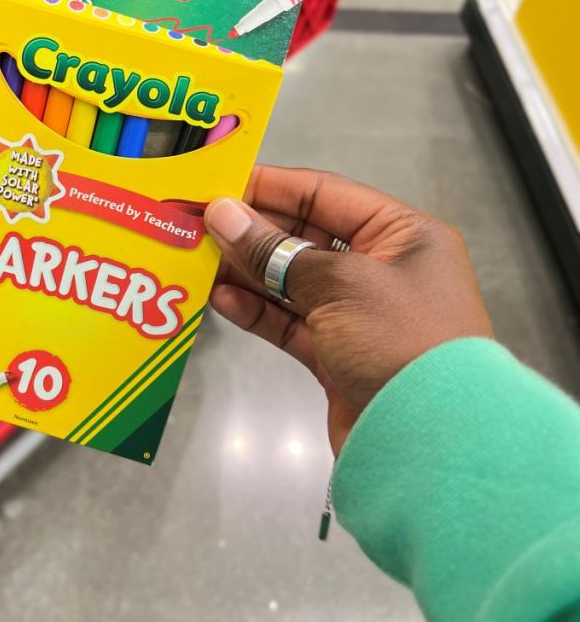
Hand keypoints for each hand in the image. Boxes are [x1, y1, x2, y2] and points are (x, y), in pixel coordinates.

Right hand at [204, 165, 492, 453]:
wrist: (432, 444)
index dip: (271, 187)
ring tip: (200, 260)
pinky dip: (256, 310)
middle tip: (198, 225)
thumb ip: (275, 249)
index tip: (219, 185)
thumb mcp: (340, 283)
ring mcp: (358, 315)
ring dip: (247, 271)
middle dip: (253, 232)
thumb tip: (222, 214)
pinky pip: (289, 322)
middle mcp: (383, 268)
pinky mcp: (337, 355)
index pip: (326, 195)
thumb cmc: (399, 342)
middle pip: (305, 237)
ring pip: (291, 281)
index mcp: (402, 235)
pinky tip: (220, 298)